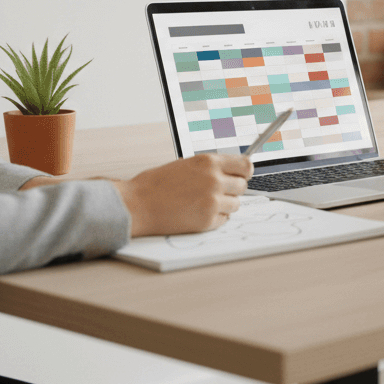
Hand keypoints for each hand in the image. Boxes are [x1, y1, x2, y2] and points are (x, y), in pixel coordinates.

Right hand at [112, 154, 253, 236]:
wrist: (137, 205)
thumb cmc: (156, 184)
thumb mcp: (186, 165)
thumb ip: (210, 168)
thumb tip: (232, 173)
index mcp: (209, 162)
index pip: (245, 166)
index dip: (244, 172)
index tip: (240, 176)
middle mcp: (214, 180)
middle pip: (242, 186)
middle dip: (232, 190)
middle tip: (215, 192)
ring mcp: (213, 201)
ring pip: (235, 205)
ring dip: (224, 205)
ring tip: (202, 203)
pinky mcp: (208, 220)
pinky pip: (224, 219)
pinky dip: (215, 218)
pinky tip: (197, 213)